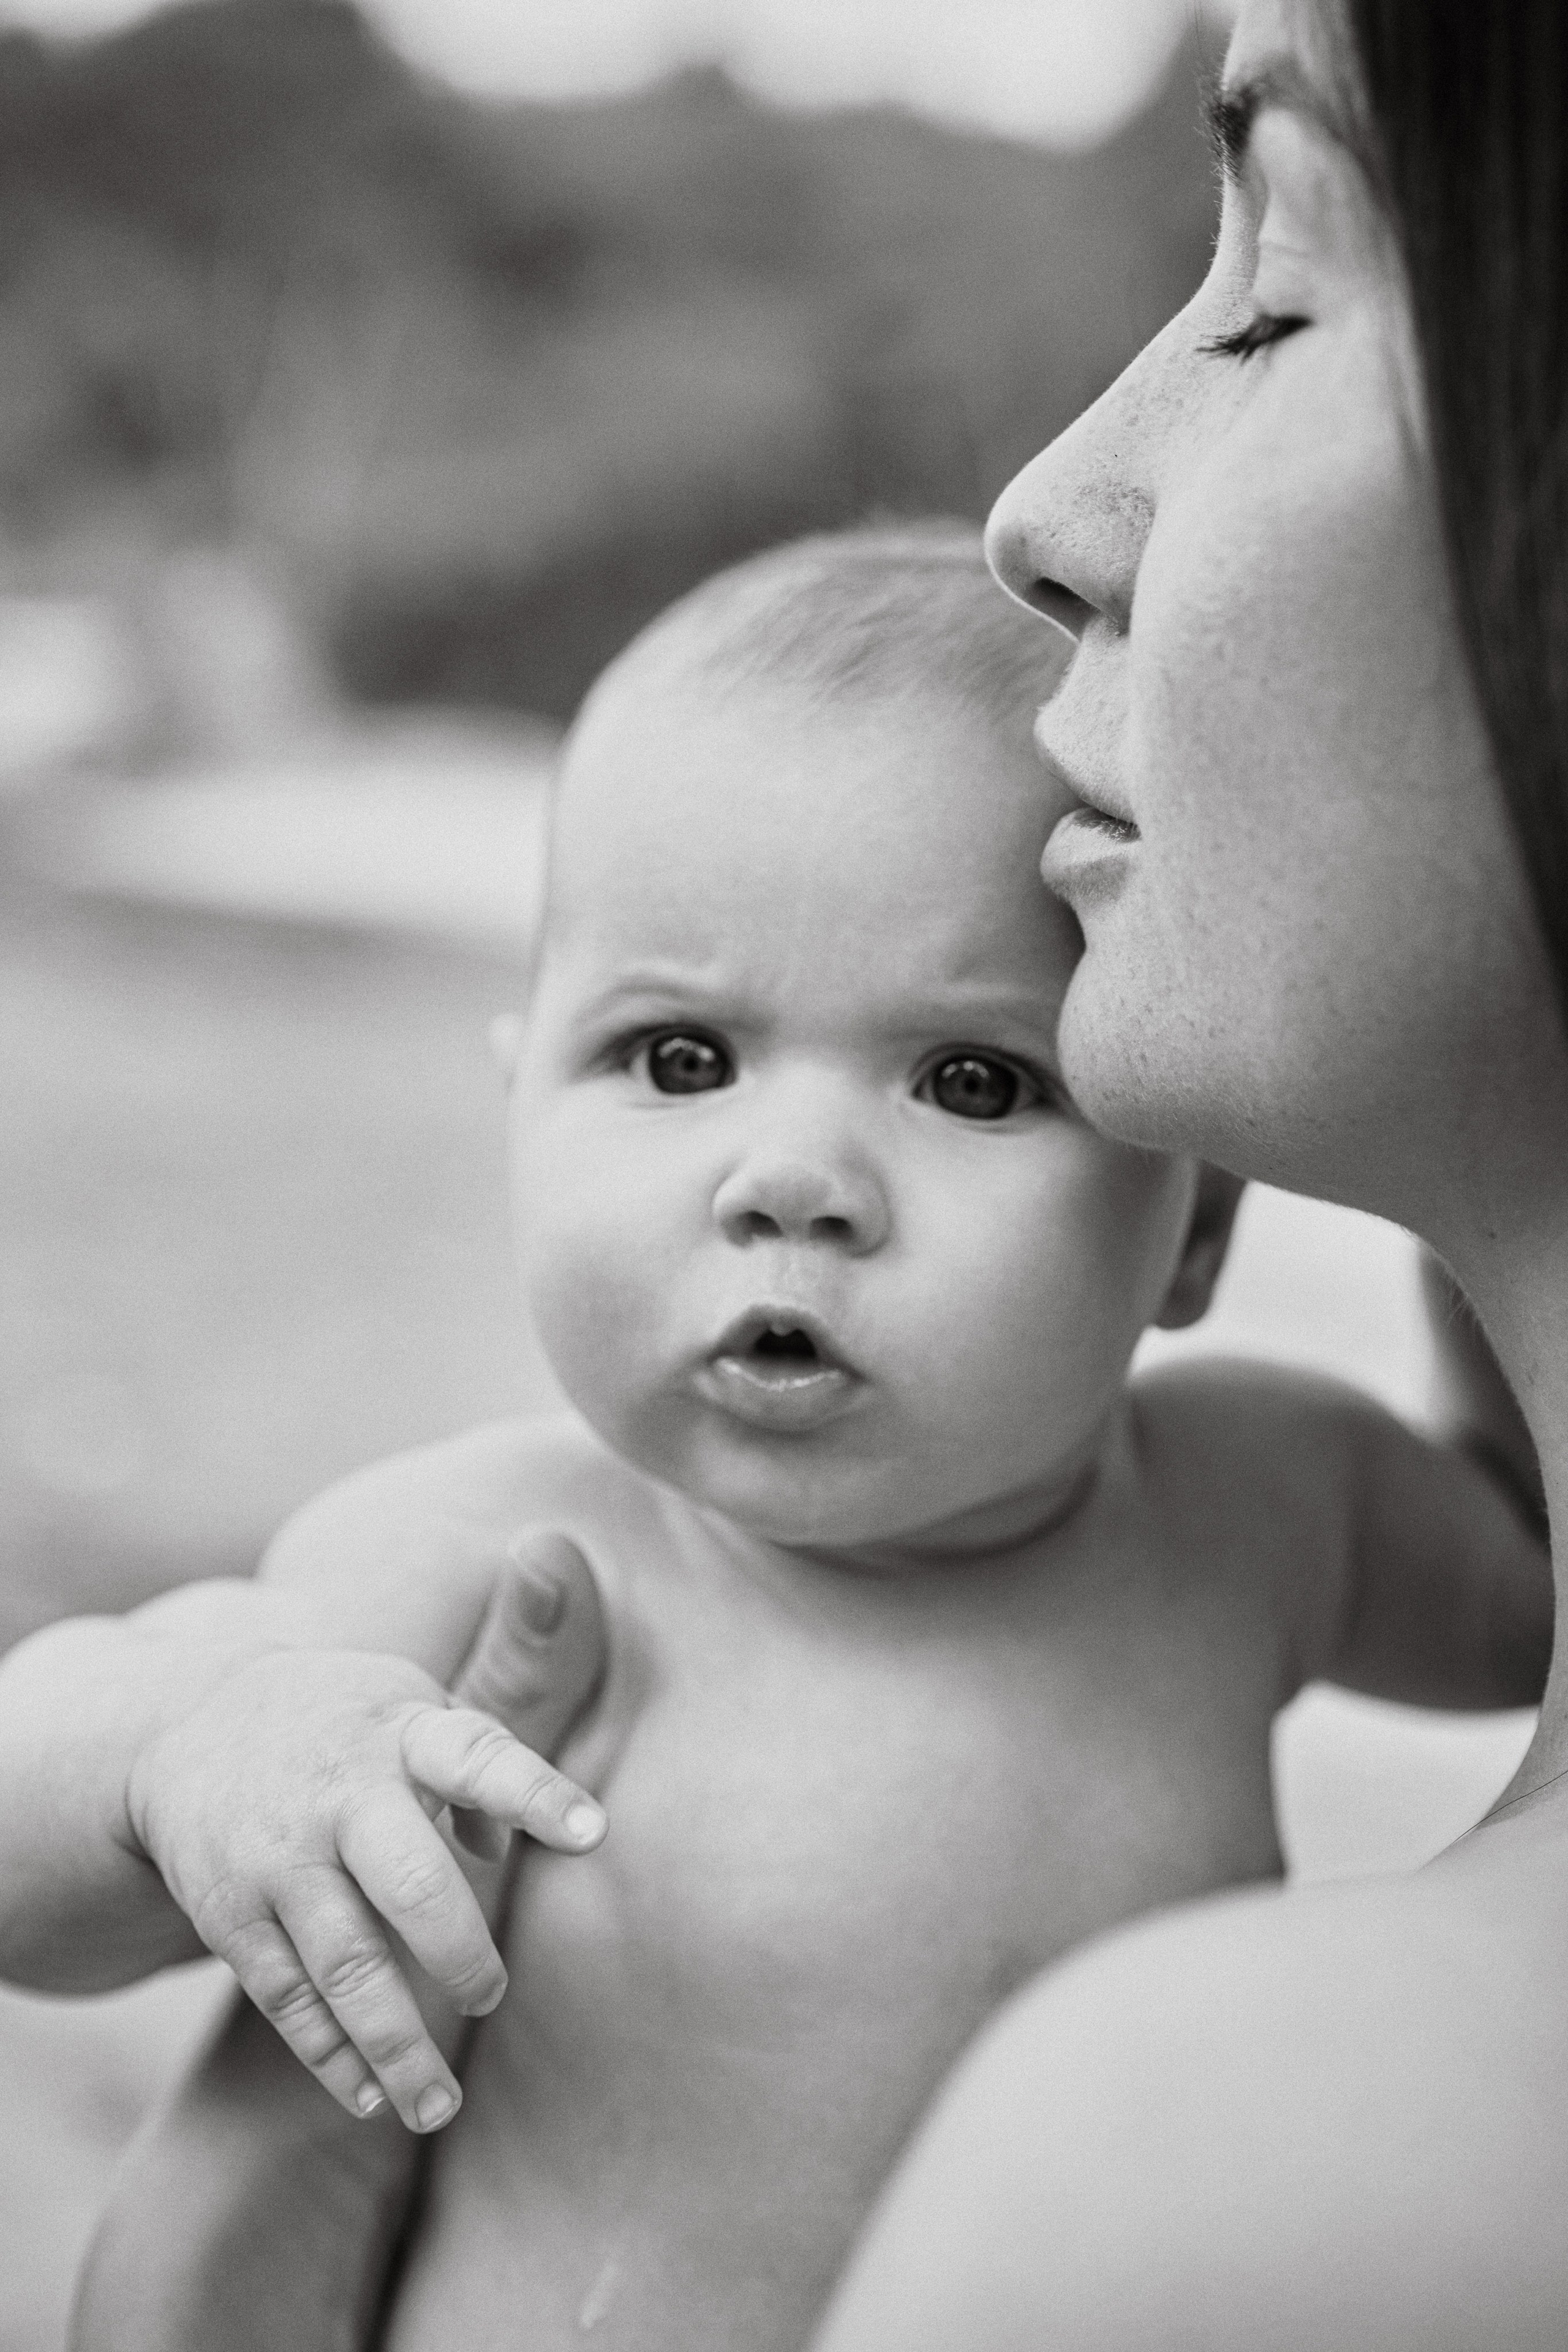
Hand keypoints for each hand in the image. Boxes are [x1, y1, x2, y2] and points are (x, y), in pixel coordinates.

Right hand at [123, 1534, 607, 2133]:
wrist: (186, 1721)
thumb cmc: (339, 1721)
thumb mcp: (406, 1706)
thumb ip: (473, 1760)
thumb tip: (508, 1849)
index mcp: (401, 1733)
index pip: (478, 1759)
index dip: (536, 1796)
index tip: (593, 1834)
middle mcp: (340, 1795)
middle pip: (411, 1885)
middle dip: (461, 1954)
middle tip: (490, 1996)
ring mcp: (280, 1859)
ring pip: (346, 1968)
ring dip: (397, 2048)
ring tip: (439, 2107)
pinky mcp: (230, 1913)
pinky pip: (287, 1999)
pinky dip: (330, 2055)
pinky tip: (370, 2097)